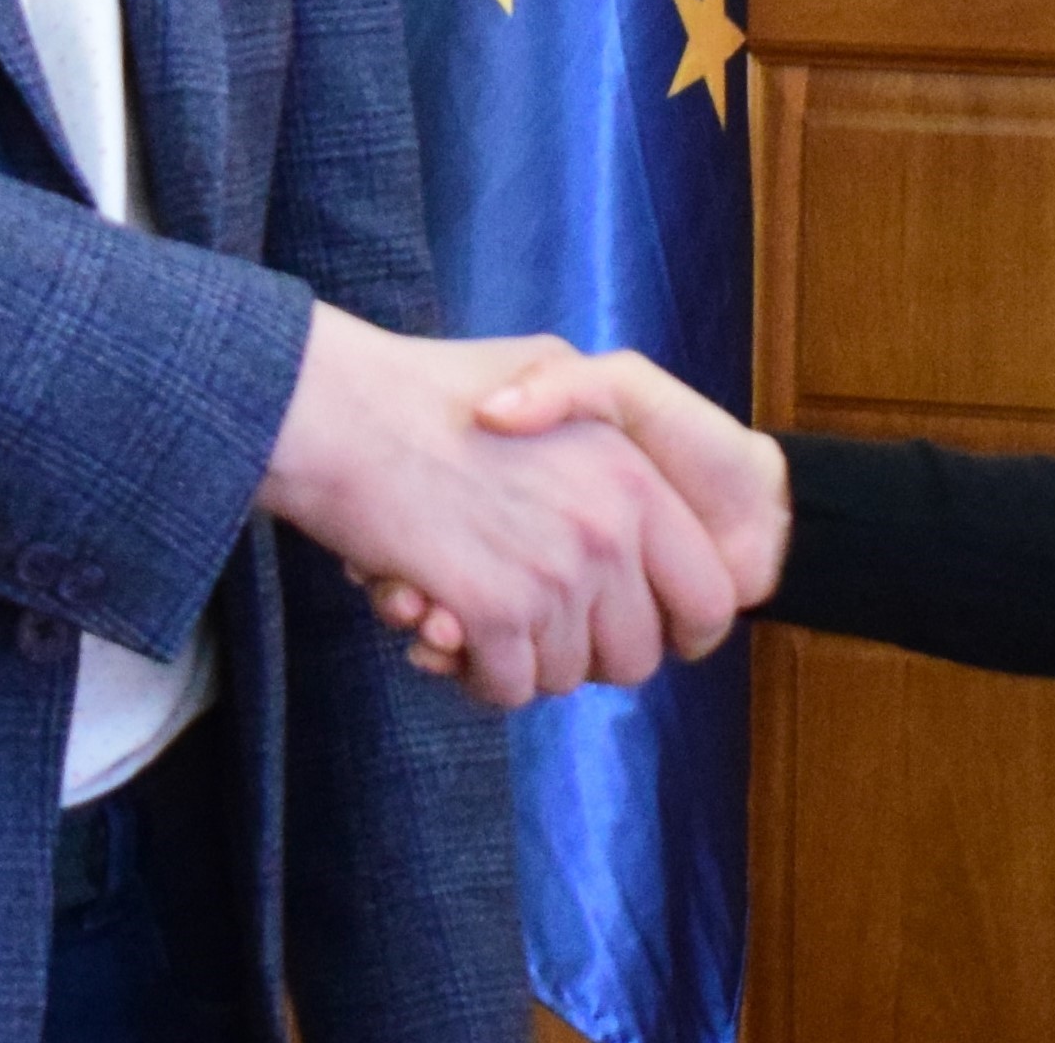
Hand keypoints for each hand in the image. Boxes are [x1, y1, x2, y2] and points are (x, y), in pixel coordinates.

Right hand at [362, 345, 790, 681]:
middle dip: (589, 653)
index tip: (636, 626)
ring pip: (567, 678)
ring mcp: (555, 576)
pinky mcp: (494, 614)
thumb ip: (604, 420)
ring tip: (481, 610)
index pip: (712, 601)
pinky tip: (447, 627)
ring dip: (523, 660)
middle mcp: (609, 531)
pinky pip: (508, 687)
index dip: (678, 628)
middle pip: (636, 657)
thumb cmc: (433, 389)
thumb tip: (638, 493)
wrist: (342, 412)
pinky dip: (477, 674)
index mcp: (636, 478)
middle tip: (539, 623)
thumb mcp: (550, 367)